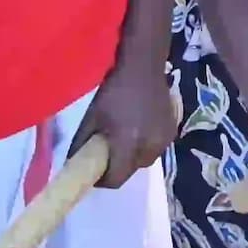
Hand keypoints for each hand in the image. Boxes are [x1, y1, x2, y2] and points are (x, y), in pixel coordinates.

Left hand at [70, 59, 178, 193]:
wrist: (144, 67)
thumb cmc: (113, 91)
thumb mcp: (91, 118)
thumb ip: (81, 145)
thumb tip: (74, 163)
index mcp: (128, 144)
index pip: (115, 179)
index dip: (102, 180)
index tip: (93, 170)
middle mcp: (150, 147)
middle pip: (130, 172)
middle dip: (117, 167)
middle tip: (106, 153)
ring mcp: (164, 140)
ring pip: (143, 161)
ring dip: (132, 157)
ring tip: (124, 139)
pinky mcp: (172, 132)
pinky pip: (154, 149)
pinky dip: (145, 146)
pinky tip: (138, 129)